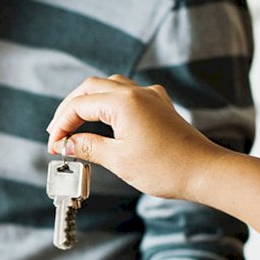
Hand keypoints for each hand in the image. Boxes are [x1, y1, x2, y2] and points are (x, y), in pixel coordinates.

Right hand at [45, 75, 227, 200]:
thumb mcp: (119, 160)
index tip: (54, 146)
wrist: (205, 172)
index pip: (79, 105)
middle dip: (70, 109)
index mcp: (123, 102)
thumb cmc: (166, 168)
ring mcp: (150, 97)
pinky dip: (108, 104)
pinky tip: (104, 120)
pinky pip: (127, 94)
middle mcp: (137, 93)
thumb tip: (67, 144)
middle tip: (57, 133)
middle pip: (90, 88)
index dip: (61, 125)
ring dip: (88, 102)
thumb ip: (88, 147)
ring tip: (75, 125)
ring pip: (109, 87)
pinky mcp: (159, 106)